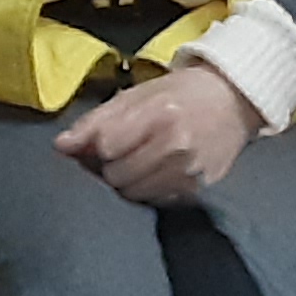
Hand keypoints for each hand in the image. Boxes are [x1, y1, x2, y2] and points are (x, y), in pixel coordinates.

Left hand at [55, 60, 259, 209]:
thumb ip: (96, 121)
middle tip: (123, 150)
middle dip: (111, 166)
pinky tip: (158, 171)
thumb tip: (61, 146)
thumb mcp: (137, 95)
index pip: (105, 147)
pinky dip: (150, 189)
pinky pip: (156, 202)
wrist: (233, 100)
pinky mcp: (199, 190)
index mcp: (159, 114)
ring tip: (141, 160)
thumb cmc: (180, 93)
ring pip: (134, 194)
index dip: (97, 146)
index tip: (105, 139)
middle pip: (117, 176)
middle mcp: (177, 146)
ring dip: (129, 181)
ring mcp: (190, 172)